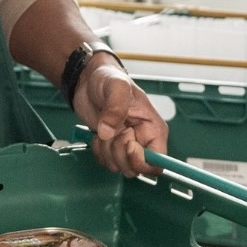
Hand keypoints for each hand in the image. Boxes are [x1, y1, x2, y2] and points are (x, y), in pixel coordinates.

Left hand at [70, 59, 167, 177]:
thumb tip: (109, 132)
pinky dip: (98, 151)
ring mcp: (126, 145)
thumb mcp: (115, 86)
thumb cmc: (108, 78)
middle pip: (136, 167)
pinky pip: (106, 162)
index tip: (128, 145)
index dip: (142, 160)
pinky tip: (98, 133)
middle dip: (119, 152)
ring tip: (104, 128)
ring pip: (120, 167)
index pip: (158, 161)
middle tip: (112, 130)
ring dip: (107, 151)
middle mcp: (143, 140)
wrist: (88, 79)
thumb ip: (116, 107)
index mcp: (153, 128)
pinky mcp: (112, 147)